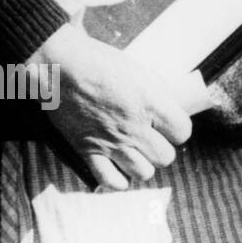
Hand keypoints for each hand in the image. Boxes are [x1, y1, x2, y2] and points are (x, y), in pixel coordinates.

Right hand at [30, 25, 192, 190]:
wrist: (59, 66)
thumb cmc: (100, 62)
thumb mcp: (139, 72)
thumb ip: (157, 95)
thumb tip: (171, 111)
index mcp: (150, 102)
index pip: (182, 132)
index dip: (178, 130)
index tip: (170, 125)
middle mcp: (134, 126)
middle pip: (165, 157)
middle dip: (162, 149)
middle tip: (152, 139)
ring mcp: (110, 141)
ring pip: (143, 173)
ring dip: (142, 164)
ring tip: (136, 153)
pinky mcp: (87, 150)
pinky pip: (111, 180)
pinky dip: (118, 179)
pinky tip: (118, 167)